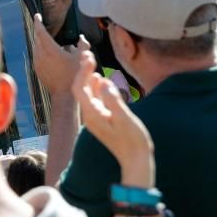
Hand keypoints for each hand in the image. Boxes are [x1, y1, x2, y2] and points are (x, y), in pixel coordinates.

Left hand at [32, 13, 89, 98]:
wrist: (65, 94)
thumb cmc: (75, 75)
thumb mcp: (83, 58)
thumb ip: (83, 45)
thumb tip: (81, 37)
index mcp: (50, 49)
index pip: (40, 31)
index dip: (38, 22)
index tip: (37, 15)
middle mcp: (40, 54)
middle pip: (36, 38)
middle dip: (39, 31)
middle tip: (42, 25)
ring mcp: (37, 62)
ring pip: (36, 47)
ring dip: (40, 41)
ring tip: (48, 39)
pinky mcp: (37, 69)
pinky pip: (37, 56)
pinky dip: (41, 51)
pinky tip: (49, 53)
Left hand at [71, 51, 153, 186]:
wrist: (136, 162)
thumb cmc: (134, 141)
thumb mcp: (125, 118)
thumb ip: (113, 100)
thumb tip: (103, 81)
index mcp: (92, 114)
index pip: (80, 88)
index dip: (82, 71)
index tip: (90, 57)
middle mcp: (89, 116)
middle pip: (80, 89)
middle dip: (83, 71)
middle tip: (88, 54)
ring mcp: (95, 119)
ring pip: (86, 94)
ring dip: (87, 78)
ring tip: (92, 62)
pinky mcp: (102, 121)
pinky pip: (93, 100)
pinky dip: (95, 88)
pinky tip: (99, 81)